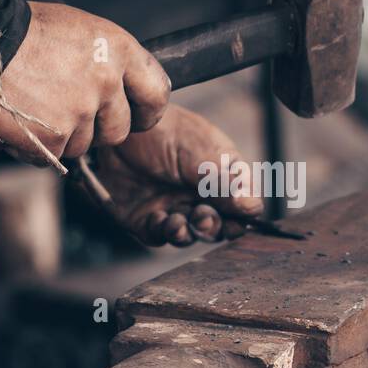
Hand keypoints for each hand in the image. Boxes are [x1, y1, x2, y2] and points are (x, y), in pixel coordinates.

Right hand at [0, 1, 169, 162]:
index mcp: (118, 50)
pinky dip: (38, 146)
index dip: (148, 111)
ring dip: (64, 136)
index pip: (157, 93)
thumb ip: (108, 62)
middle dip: (98, 129)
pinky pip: (55, 156)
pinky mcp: (54, 137)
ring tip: (37, 108)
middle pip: (119, 129)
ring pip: (85, 146)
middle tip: (71, 114)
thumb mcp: (80, 31)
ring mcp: (81, 112)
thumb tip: (124, 90)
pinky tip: (21, 121)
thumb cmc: (25, 31)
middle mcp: (106, 82)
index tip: (138, 117)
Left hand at [91, 105, 264, 246]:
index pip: (244, 203)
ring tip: (180, 221)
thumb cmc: (161, 131)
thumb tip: (252, 207)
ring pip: (193, 234)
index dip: (244, 213)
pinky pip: (163, 236)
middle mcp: (200, 194)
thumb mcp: (197, 152)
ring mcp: (174, 206)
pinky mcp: (147, 219)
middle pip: (221, 225)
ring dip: (191, 233)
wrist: (115, 132)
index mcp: (221, 174)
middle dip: (216, 227)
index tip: (237, 213)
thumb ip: (224, 182)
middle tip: (203, 217)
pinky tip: (162, 219)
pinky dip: (166, 232)